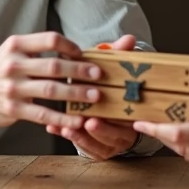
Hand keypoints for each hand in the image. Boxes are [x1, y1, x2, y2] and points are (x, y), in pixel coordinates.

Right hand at [0, 32, 101, 129]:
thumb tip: (73, 52)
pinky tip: (78, 120)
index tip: (83, 54)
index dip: (69, 46)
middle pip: (54, 66)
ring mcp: (13, 88)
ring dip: (77, 93)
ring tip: (95, 96)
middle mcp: (14, 64)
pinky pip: (44, 113)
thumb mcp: (12, 51)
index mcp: (16, 45)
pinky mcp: (14, 109)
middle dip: (80, 70)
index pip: (49, 39)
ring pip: (52, 90)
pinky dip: (63, 117)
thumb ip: (36, 50)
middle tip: (99, 74)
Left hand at [46, 34, 138, 159]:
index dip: (115, 122)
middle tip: (87, 122)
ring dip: (80, 137)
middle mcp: (123, 134)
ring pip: (95, 145)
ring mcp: (109, 144)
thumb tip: (129, 39)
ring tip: (66, 128)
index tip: (100, 117)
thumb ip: (122, 56)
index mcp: (133, 117)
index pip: (128, 123)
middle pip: (113, 137)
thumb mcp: (118, 71)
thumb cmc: (113, 86)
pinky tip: (55, 128)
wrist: (114, 107)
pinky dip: (67, 136)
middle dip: (100, 131)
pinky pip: (82, 147)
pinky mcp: (95, 149)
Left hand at [132, 68, 188, 177]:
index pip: (178, 132)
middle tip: (147, 122)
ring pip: (184, 153)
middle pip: (176, 144)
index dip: (156, 128)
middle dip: (159, 133)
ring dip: (172, 141)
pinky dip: (186, 148)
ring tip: (164, 128)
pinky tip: (186, 137)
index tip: (141, 122)